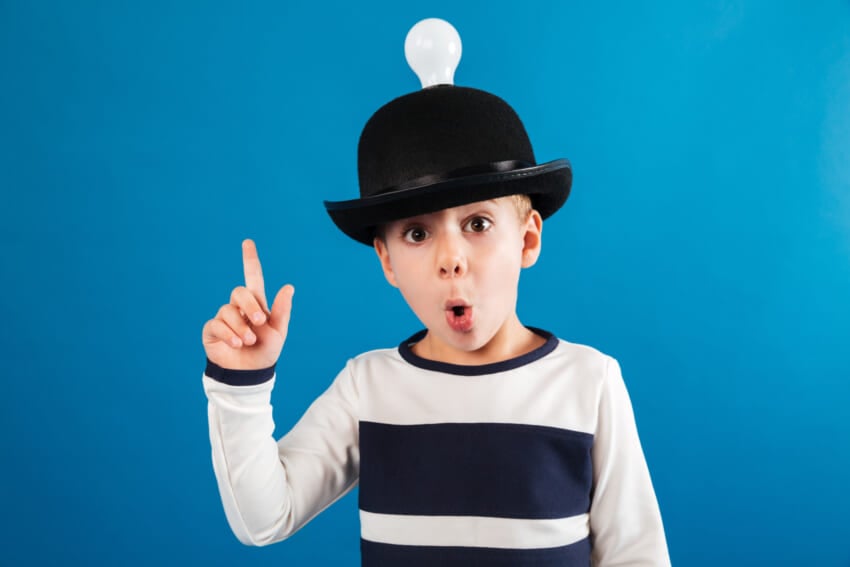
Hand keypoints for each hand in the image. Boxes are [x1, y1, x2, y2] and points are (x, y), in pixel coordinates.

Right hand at [202, 239, 293, 369]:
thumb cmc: (266, 352)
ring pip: (228, 310)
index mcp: (257, 305)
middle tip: (260, 323)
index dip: (250, 260)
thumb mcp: (279, 332)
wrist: (250, 373)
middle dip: (250, 306)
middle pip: (239, 292)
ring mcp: (224, 318)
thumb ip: (282, 310)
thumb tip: (288, 286)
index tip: (247, 242)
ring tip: (247, 341)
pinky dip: (228, 334)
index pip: (252, 277)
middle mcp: (239, 308)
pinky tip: (235, 344)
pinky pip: (217, 324)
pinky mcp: (212, 331)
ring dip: (241, 327)